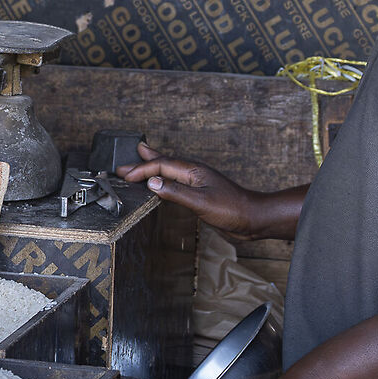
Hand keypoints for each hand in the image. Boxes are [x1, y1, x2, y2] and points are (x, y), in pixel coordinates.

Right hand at [116, 149, 268, 235]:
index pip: (161, 166)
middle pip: (164, 162)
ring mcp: (198, 182)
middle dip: (143, 162)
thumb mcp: (201, 202)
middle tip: (124, 165)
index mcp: (193, 171)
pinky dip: (164, 178)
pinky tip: (163, 182)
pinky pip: (176, 181)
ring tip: (141, 159)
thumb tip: (152, 182)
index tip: (125, 176)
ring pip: (170, 170)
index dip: (142, 170)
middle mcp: (194, 173)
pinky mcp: (201, 192)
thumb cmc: (233, 210)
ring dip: (153, 167)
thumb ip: (176, 192)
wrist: (253, 219)